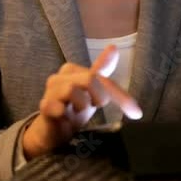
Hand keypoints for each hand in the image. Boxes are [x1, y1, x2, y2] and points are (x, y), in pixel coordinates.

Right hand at [21, 45, 142, 159]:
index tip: (136, 114)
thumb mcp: (91, 91)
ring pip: (72, 90)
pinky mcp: (44, 107)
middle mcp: (59, 77)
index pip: (100, 76)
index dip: (120, 95)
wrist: (50, 132)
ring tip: (77, 114)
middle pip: (90, 79)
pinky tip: (64, 116)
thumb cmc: (71, 109)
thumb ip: (101, 70)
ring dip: (82, 106)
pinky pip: (53, 104)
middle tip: (97, 109)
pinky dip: (61, 110)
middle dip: (100, 97)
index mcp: (72, 71)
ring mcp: (50, 92)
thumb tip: (114, 47)